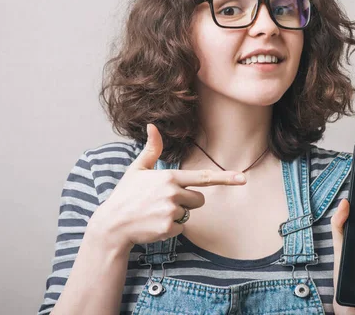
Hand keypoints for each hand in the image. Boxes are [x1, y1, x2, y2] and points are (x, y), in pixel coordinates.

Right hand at [87, 123, 246, 253]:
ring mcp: (171, 211)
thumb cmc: (125, 195)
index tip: (242, 179)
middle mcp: (172, 193)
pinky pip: (181, 229)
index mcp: (168, 177)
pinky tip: (153, 224)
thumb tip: (152, 126)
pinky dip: (169, 229)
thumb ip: (151, 149)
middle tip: (164, 202)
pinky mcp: (168, 228)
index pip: (203, 177)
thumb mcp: (137, 169)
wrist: (111, 224)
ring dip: (177, 215)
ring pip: (189, 214)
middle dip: (187, 201)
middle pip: (200, 199)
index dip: (225, 178)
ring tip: (155, 212)